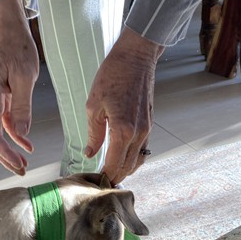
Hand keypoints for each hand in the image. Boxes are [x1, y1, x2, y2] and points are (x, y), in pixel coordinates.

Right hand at [0, 0, 39, 175]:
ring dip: (9, 148)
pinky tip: (24, 145)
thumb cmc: (17, 47)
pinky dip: (13, 134)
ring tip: (24, 164)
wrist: (8, 29)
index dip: (4, 152)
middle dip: (5, 156)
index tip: (18, 164)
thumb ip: (22, 108)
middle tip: (21, 171)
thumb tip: (21, 135)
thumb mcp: (26, 77)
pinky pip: (2, 121)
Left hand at [85, 27, 164, 185]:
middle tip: (103, 182)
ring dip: (126, 169)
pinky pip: (143, 148)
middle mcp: (138, 133)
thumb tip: (90, 153)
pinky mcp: (150, 123)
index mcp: (122, 130)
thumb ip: (93, 133)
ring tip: (112, 172)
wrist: (136, 57)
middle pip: (128, 167)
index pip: (115, 164)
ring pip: (138, 159)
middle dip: (116, 177)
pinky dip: (133, 157)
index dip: (106, 176)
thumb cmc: (112, 76)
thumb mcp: (93, 105)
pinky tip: (122, 157)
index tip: (97, 182)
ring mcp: (147, 129)